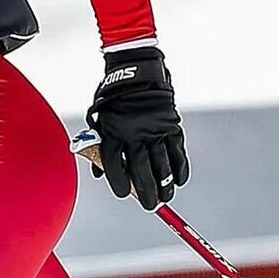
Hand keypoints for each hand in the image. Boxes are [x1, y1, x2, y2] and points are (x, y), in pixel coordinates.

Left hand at [86, 46, 189, 210]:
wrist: (136, 72)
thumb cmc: (114, 100)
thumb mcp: (99, 120)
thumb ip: (99, 146)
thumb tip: (100, 174)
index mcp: (112, 133)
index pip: (114, 166)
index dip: (119, 184)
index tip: (123, 193)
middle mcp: (133, 134)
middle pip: (140, 171)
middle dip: (145, 192)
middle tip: (149, 205)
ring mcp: (154, 130)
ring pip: (161, 165)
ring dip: (164, 185)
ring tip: (165, 197)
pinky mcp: (171, 125)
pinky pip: (177, 152)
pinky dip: (179, 168)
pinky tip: (179, 180)